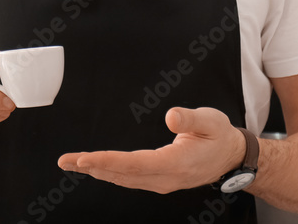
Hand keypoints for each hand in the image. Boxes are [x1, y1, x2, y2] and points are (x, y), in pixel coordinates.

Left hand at [57, 107, 245, 193]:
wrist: (231, 157)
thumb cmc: (219, 136)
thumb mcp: (211, 121)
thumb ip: (191, 119)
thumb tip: (171, 116)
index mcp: (177, 163)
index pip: (135, 164)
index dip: (108, 162)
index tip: (84, 158)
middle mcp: (166, 177)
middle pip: (123, 175)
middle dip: (93, 167)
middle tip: (66, 161)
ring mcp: (162, 181)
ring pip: (124, 179)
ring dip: (97, 171)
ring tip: (72, 164)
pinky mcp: (159, 179)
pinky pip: (129, 178)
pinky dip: (109, 173)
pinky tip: (96, 168)